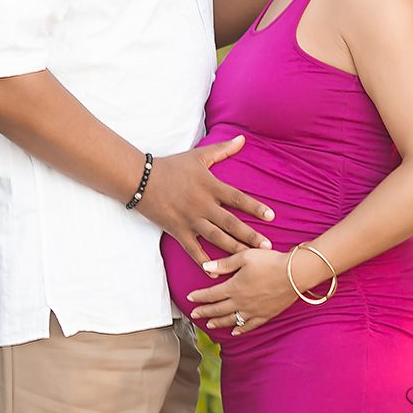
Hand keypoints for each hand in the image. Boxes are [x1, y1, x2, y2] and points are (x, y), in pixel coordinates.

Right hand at [138, 136, 275, 262]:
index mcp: (211, 186)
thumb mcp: (199, 155)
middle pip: (231, 223)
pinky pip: (193, 250)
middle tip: (267, 247)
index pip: (238, 199)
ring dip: (233, 249)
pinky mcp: (178, 231)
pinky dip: (204, 262)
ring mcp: (190, 220)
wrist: (141, 179)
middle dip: (250, 236)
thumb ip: (223, 149)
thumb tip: (242, 138)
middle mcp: (203, 205)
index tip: (272, 217)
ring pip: (216, 239)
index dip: (255, 208)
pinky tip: (215, 273)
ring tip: (249, 259)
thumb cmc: (172, 166)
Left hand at [186, 248, 306, 335]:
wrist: (295, 273)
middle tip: (194, 314)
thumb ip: (224, 264)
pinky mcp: (265, 315)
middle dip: (204, 311)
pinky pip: (249, 326)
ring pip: (231, 320)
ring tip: (209, 324)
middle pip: (218, 310)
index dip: (199, 297)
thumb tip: (205, 268)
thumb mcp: (245, 257)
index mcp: (234, 287)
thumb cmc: (270, 261)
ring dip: (218, 322)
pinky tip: (234, 331)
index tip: (189, 298)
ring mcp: (253, 311)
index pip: (210, 294)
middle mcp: (241, 302)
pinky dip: (240, 329)